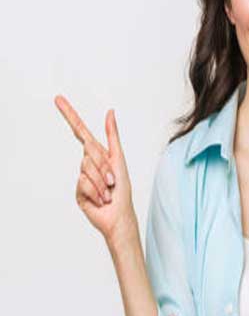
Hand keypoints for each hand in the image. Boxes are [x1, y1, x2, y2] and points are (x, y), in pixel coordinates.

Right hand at [54, 95, 135, 243]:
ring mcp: (81, 177)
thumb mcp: (119, 160)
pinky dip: (96, 192)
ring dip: (102, 181)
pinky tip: (101, 200)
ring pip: (87, 167)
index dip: (70, 115)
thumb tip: (110, 112)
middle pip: (89, 150)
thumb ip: (112, 136)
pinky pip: (83, 183)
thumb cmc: (122, 190)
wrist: (119, 216)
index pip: (80, 131)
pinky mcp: (78, 191)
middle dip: (104, 165)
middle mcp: (88, 163)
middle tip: (112, 181)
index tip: (58, 99)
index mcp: (98, 154)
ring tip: (108, 191)